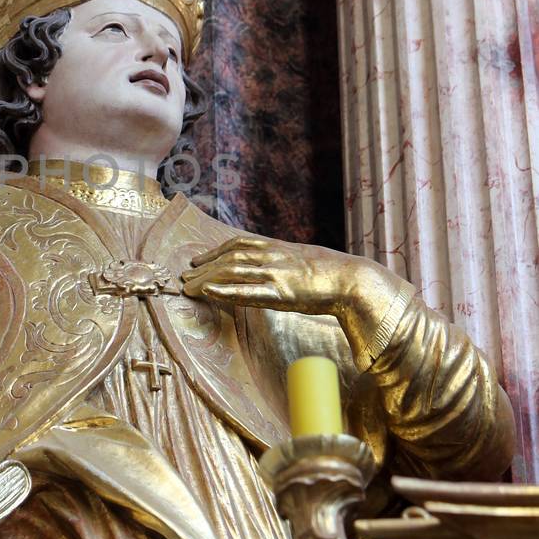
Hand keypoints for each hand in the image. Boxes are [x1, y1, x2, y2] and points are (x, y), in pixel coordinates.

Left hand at [182, 233, 401, 326]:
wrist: (353, 280)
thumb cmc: (332, 273)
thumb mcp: (304, 259)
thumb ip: (285, 260)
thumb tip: (272, 265)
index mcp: (278, 248)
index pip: (238, 244)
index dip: (214, 251)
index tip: (198, 260)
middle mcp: (272, 257)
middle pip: (228, 258)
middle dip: (204, 267)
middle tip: (185, 277)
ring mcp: (275, 274)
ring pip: (231, 272)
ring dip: (206, 279)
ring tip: (188, 287)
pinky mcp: (281, 294)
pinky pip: (246, 292)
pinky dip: (224, 291)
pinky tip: (208, 293)